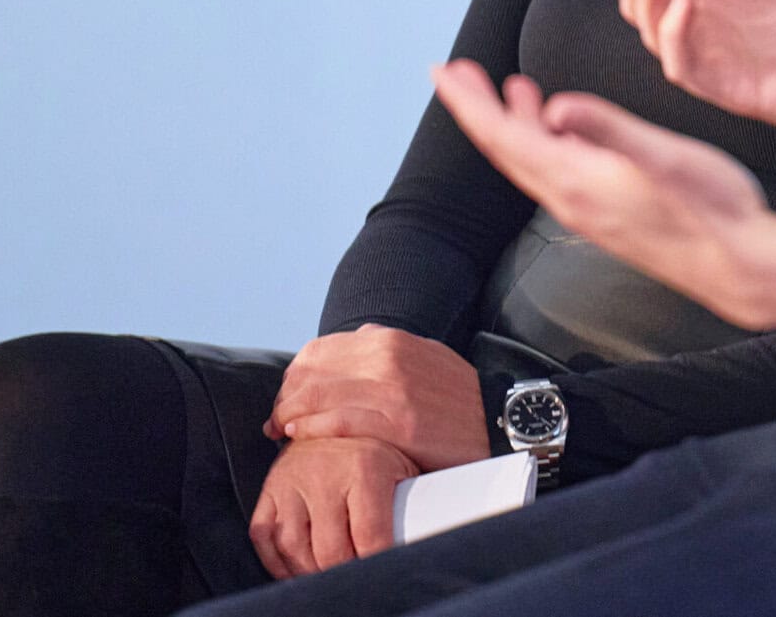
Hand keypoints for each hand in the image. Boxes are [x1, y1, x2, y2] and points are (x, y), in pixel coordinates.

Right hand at [249, 435, 416, 578]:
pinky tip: (297, 566)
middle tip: (356, 574)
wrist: (335, 416)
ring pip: (293, 546)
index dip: (376, 561)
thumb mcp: (402, 465)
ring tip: (328, 574)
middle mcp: (325, 471)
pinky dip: (277, 560)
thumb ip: (412, 498)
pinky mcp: (270, 488)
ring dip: (310, 571)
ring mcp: (292, 480)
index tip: (381, 567)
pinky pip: (263, 535)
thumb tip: (425, 532)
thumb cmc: (376, 449)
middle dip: (344, 571)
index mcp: (365, 465)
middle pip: (330, 549)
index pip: (370, 534)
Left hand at [263, 326, 488, 472]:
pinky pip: (337, 421)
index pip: (319, 351)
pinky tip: (298, 436)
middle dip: (285, 396)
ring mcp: (392, 388)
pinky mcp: (398, 422)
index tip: (287, 398)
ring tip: (281, 430)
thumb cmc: (456, 398)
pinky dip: (310, 428)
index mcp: (389, 339)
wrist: (499, 420)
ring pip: (317, 396)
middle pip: (311, 372)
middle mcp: (387, 356)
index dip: (294, 376)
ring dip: (289, 414)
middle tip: (276, 419)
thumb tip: (352, 341)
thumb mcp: (423, 356)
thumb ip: (386, 349)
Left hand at [432, 60, 775, 344]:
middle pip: (507, 148)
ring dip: (514, 122)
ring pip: (532, 160)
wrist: (742, 266)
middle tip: (458, 71)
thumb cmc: (712, 210)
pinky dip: (545, 141)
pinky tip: (565, 129)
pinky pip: (557, 172)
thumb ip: (607, 130)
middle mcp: (571, 199)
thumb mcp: (662, 157)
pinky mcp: (608, 215)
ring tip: (510, 87)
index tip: (442, 71)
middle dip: (479, 107)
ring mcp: (588, 210)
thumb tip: (557, 107)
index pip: (502, 136)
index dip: (468, 102)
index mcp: (576, 180)